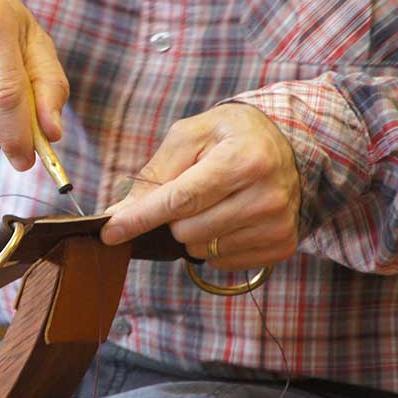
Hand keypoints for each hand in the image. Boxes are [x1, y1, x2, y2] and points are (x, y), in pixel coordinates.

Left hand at [101, 104, 301, 270]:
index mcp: (243, 160)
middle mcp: (266, 196)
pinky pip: (224, 262)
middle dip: (173, 217)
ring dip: (194, 231)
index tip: (110, 231)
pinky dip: (215, 244)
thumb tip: (119, 213)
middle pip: (187, 230)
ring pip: (203, 250)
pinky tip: (230, 217)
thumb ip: (154, 174)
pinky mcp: (281, 245)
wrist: (287, 143)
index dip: (141, 217)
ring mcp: (277, 224)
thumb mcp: (190, 136)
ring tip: (214, 202)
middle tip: (190, 193)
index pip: (181, 199)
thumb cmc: (230, 135)